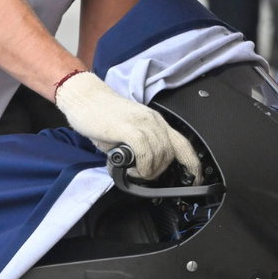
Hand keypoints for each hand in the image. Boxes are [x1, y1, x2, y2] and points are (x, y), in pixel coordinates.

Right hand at [54, 72, 201, 180]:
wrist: (84, 99)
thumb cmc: (101, 117)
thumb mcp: (126, 134)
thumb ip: (138, 149)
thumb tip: (141, 168)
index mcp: (156, 122)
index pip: (183, 144)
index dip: (192, 164)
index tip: (192, 180)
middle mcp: (154, 121)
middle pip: (171, 153)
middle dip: (160, 171)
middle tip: (142, 176)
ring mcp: (142, 123)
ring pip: (160, 154)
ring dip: (149, 171)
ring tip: (133, 172)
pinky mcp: (128, 128)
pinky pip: (145, 152)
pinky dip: (142, 167)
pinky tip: (130, 169)